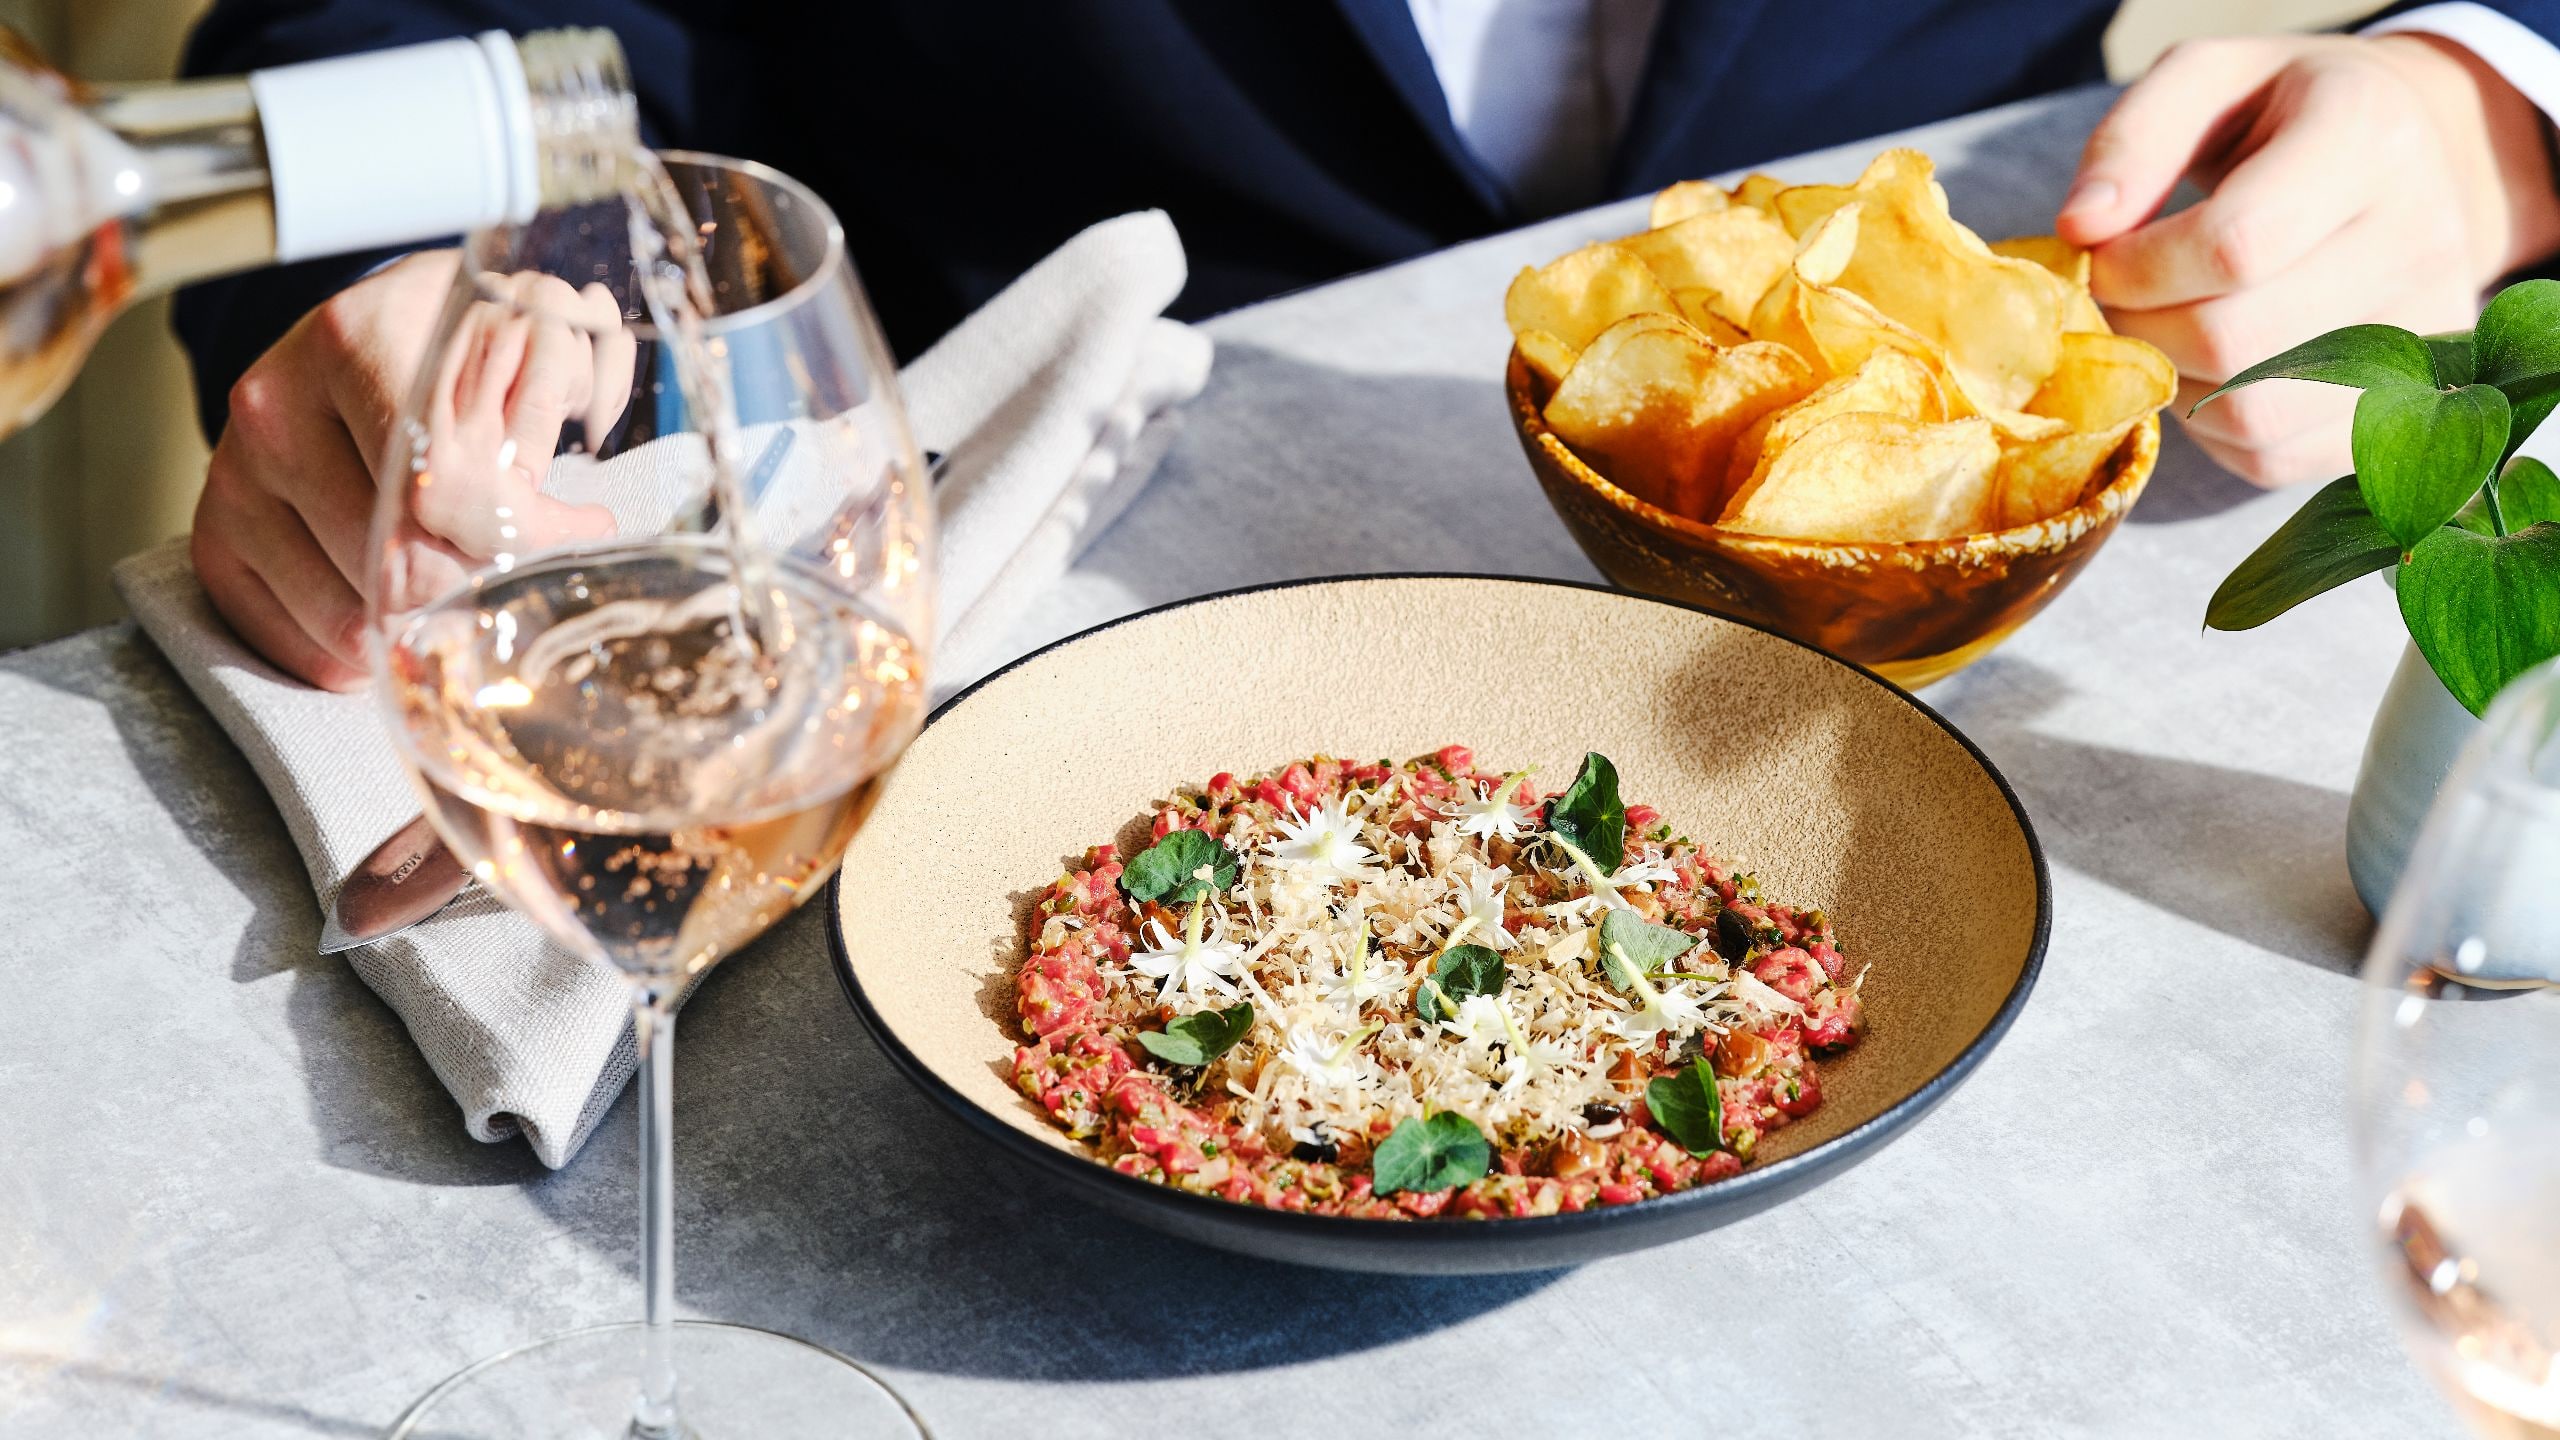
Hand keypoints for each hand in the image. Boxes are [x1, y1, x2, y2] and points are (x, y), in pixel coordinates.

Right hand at [192, 253, 632, 688]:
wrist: (381, 333)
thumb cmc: (472, 341)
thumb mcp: (539, 327)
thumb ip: (554, 396)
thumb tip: (548, 503)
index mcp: (356, 340)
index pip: (442, 485)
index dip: (523, 534)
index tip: (579, 530)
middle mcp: (277, 405)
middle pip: (395, 560)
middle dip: (481, 587)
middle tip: (531, 573)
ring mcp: (235, 473)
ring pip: (347, 615)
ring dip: (424, 629)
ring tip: (469, 589)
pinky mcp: (215, 534)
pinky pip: (286, 640)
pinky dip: (357, 658)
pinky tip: (405, 621)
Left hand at [2056, 33, 2559, 486]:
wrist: (2401, 156)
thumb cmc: (2279, 116)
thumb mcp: (2203, 83)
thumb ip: (2132, 141)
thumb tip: (2080, 229)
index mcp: (2369, 139)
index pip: (2235, 245)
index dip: (2138, 268)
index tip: (2103, 256)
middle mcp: (2422, 238)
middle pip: (2237, 341)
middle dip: (2140, 330)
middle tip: (2119, 301)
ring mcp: (2424, 332)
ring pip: (2253, 413)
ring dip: (2170, 385)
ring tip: (2162, 331)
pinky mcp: (2400, 404)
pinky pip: (2273, 458)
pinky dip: (2211, 428)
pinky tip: (2207, 370)